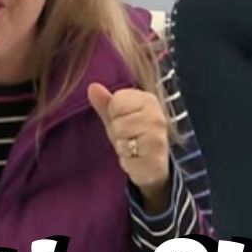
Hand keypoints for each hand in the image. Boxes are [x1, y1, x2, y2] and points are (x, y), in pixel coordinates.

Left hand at [87, 82, 170, 210]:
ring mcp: (158, 138)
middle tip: (128, 137)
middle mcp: (157, 116)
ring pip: (122, 139)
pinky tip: (136, 160)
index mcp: (148, 100)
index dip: (114, 113)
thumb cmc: (134, 136)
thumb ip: (105, 102)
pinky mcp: (156, 160)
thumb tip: (92, 86)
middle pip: (117, 121)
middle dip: (117, 132)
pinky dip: (128, 163)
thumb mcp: (118, 117)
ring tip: (132, 148)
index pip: (117, 100)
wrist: (154, 165)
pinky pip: (128, 159)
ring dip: (122, 147)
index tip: (124, 120)